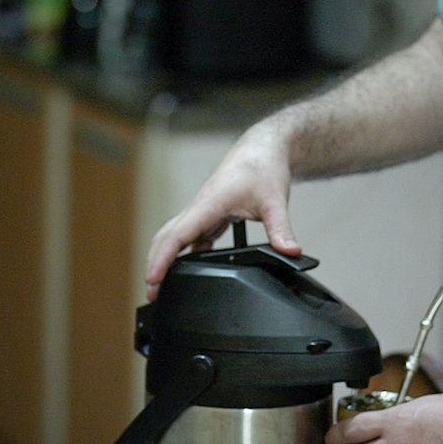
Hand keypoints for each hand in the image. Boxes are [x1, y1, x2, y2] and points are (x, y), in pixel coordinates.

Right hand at [144, 124, 300, 300]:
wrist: (263, 149)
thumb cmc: (263, 168)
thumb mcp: (275, 201)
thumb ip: (281, 228)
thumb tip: (290, 251)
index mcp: (209, 204)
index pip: (177, 235)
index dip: (162, 259)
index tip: (153, 280)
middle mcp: (200, 208)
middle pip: (166, 238)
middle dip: (155, 264)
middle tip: (152, 293)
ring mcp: (203, 212)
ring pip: (175, 236)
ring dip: (166, 258)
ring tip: (163, 285)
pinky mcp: (210, 214)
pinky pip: (190, 236)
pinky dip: (185, 252)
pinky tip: (190, 268)